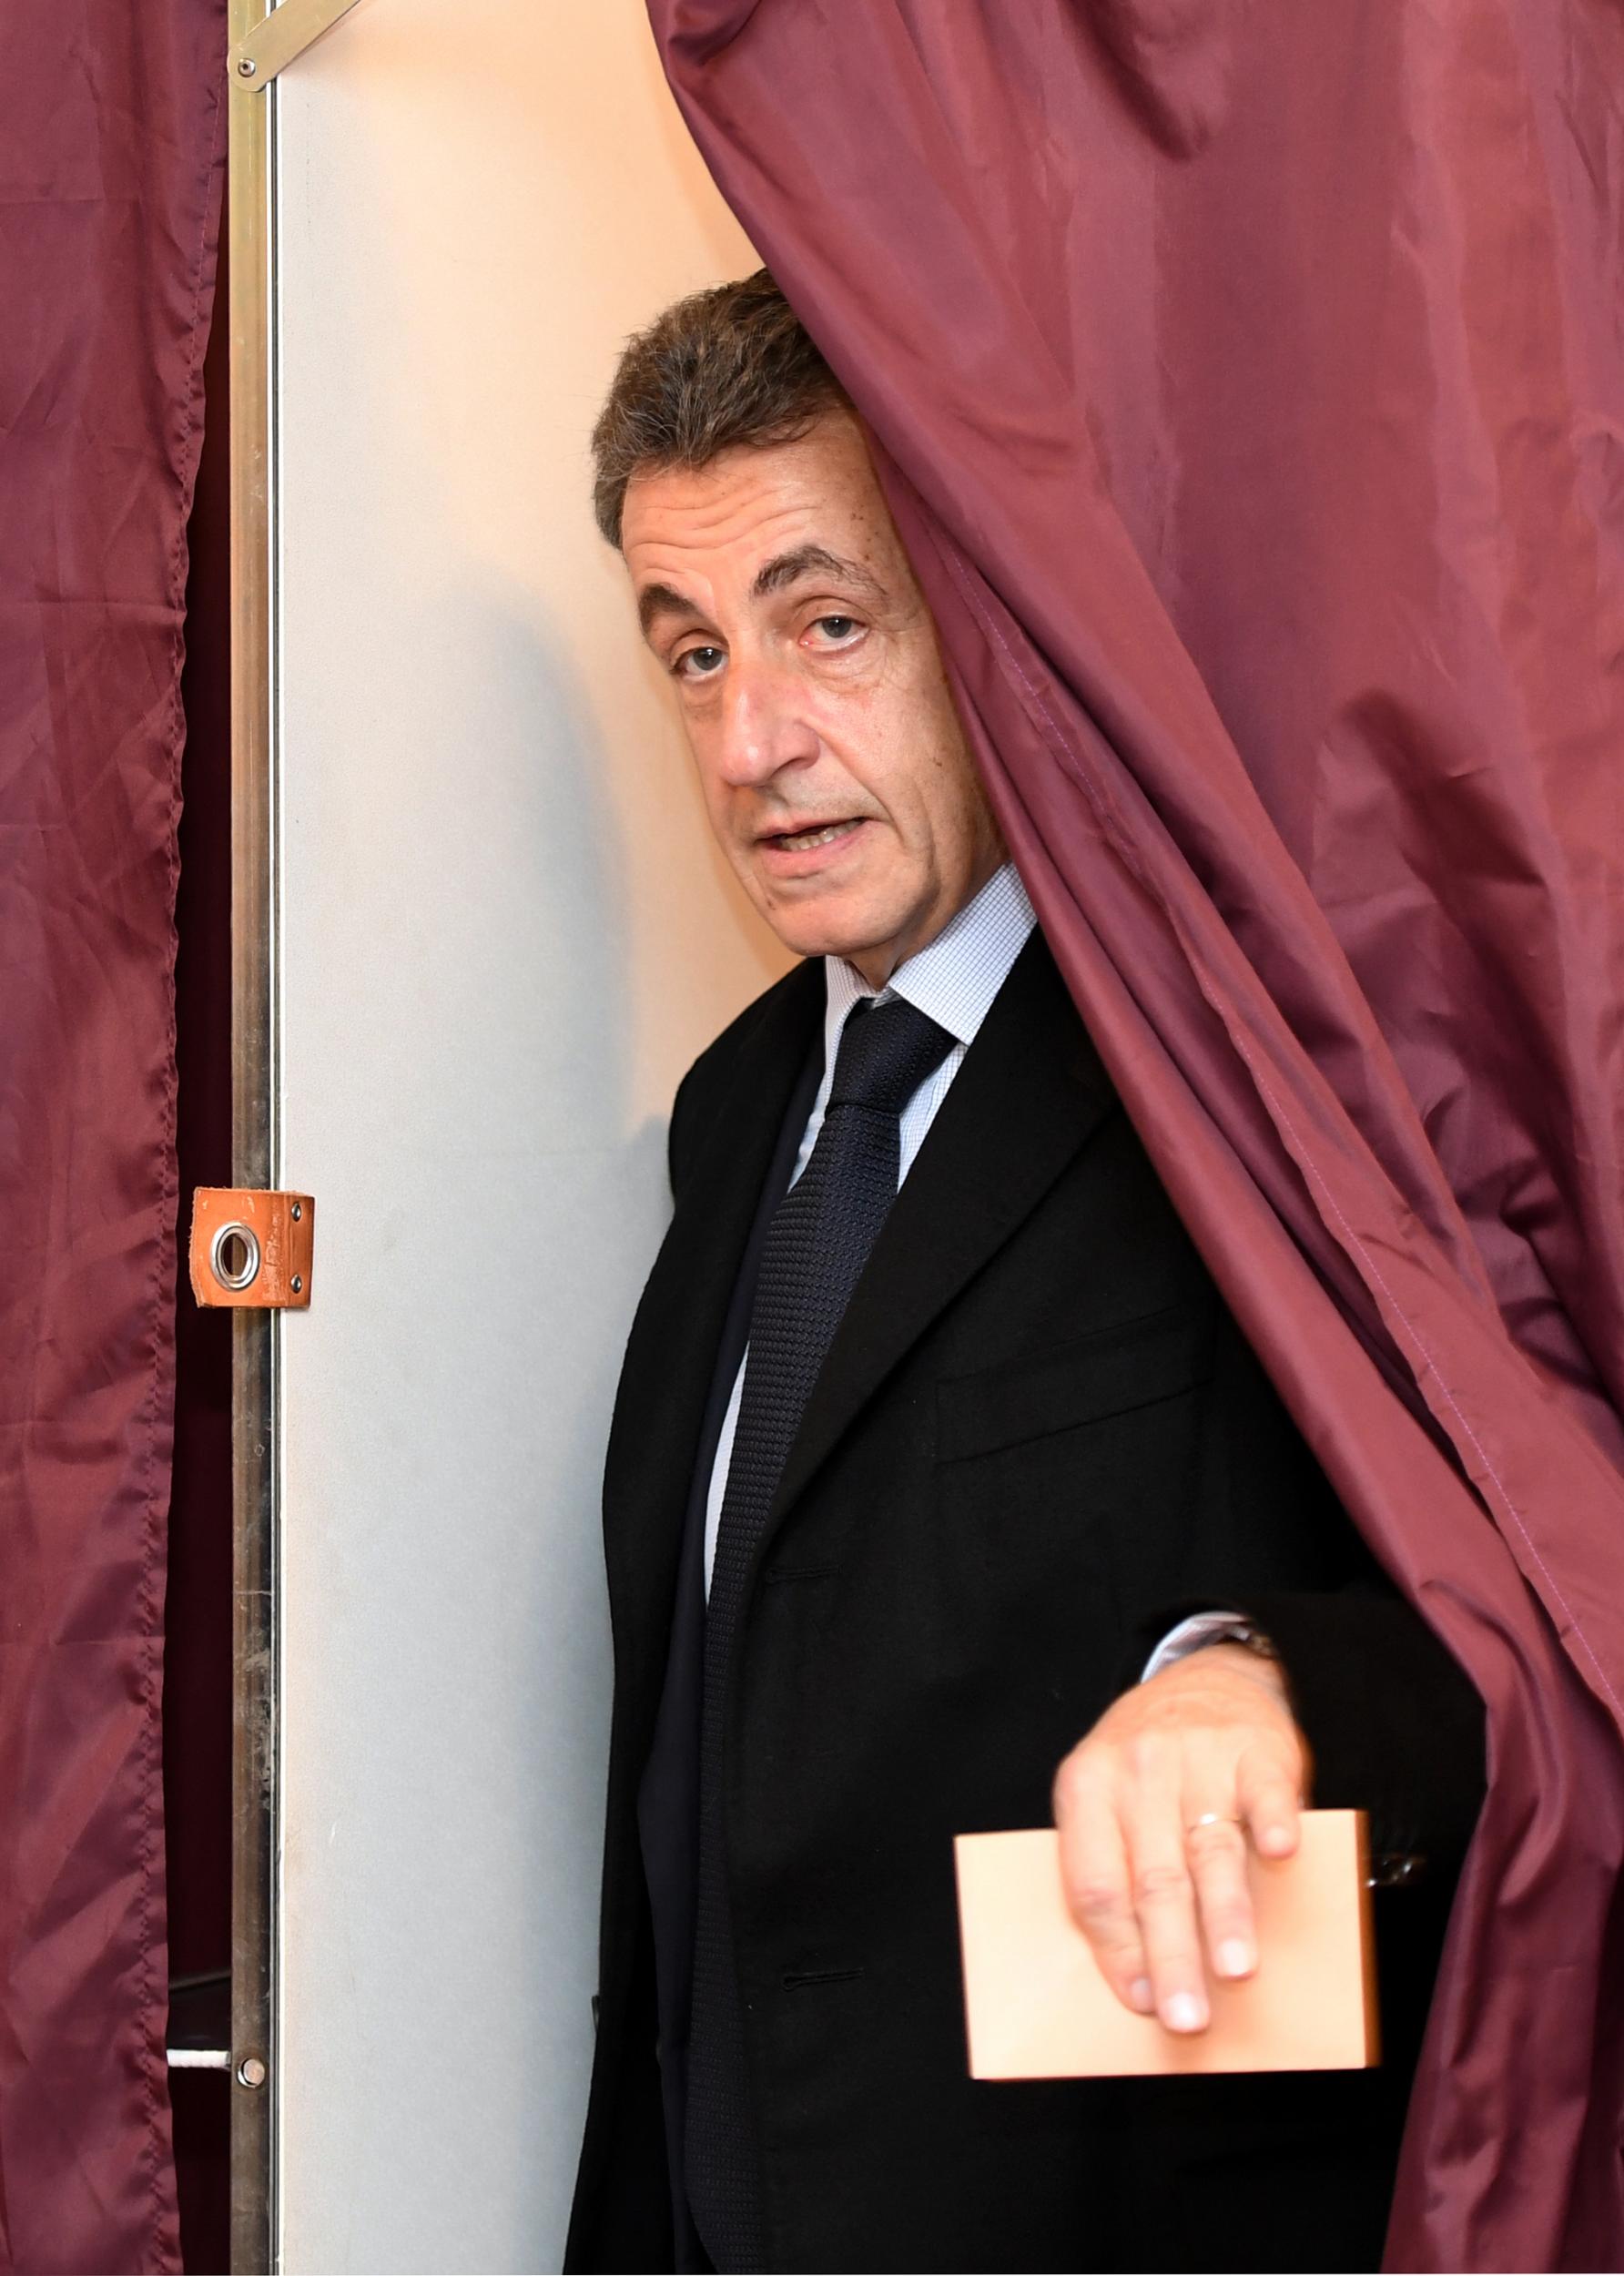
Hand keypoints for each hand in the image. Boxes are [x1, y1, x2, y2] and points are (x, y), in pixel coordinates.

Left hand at [1050, 1643, 1309, 2033]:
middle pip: (1152, 1881)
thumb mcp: (1108, 1796)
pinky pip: (1265, 1793)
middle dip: (1170, 1955)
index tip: (1140, 2001)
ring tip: (1235, 1971)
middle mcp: (1138, 1772)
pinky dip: (1275, 1823)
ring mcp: (1198, 1759)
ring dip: (1224, 1914)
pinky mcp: (1256, 1751)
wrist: (1211, 1676)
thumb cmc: (1150, 1763)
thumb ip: (1117, 1869)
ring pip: (1209, 1849)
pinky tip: (1281, 1856)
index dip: (1116, 1948)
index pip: (1094, 1884)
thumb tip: (1138, 1975)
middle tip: (1185, 2016)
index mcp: (1086, 1788)